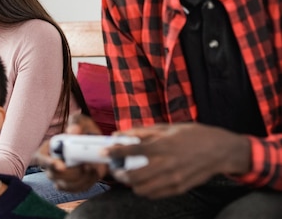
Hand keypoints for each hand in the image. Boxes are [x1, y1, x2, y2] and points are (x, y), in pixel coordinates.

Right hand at [34, 113, 108, 192]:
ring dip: (80, 178)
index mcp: (47, 149)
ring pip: (66, 185)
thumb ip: (76, 124)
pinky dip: (88, 182)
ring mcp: (62, 177)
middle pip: (53, 175)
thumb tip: (72, 131)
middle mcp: (51, 165)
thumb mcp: (80, 121)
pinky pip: (78, 189)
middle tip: (84, 164)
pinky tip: (94, 171)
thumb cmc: (83, 129)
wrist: (96, 143)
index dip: (48, 163)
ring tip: (92, 166)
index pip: (40, 159)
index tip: (62, 165)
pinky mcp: (75, 184)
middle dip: (70, 173)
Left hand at [108, 123, 250, 198]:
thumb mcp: (167, 128)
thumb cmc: (193, 135)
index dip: (114, 152)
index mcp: (163, 146)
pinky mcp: (179, 188)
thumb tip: (121, 134)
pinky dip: (144, 189)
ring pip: (142, 189)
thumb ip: (143, 132)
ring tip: (128, 175)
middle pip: (133, 176)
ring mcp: (173, 179)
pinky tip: (143, 181)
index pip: (131, 150)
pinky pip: (155, 194)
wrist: (220, 151)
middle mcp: (167, 164)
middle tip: (115, 168)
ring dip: (130, 183)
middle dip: (119, 173)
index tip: (103, 152)